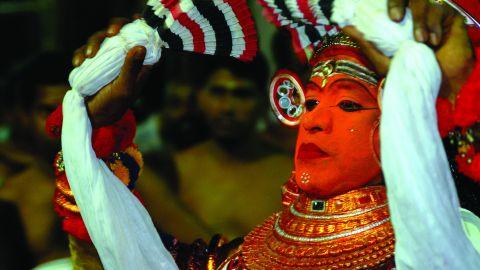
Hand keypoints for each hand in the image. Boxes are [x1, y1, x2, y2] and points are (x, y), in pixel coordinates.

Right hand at [72, 16, 151, 126]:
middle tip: (111, 33)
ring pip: (101, 38)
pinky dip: (80, 54)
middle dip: (116, 27)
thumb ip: (132, 68)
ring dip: (94, 43)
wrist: (92, 117)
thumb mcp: (125, 88)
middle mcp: (124, 58)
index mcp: (138, 64)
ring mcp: (107, 58)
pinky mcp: (92, 62)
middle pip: (122, 32)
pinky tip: (77, 63)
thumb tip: (140, 46)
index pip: (144, 40)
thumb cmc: (114, 105)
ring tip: (88, 57)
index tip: (137, 19)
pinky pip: (85, 50)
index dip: (142, 28)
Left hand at [343, 0, 473, 101]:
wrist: (436, 87)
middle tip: (395, 17)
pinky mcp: (449, 18)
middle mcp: (413, 14)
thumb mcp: (383, 61)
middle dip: (398, 1)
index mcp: (397, 20)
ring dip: (421, 20)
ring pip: (422, 1)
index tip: (386, 15)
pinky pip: (440, 10)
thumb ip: (366, 42)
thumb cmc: (409, 75)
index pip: (392, 1)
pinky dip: (434, 25)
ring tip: (421, 41)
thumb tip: (345, 26)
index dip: (390, 3)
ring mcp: (431, 14)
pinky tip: (433, 41)